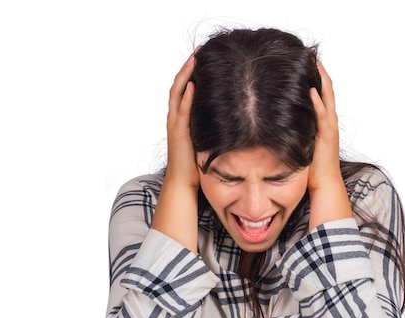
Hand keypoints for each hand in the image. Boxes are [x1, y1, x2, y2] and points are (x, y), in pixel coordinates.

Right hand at [165, 49, 199, 188]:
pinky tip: (195, 84)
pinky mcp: (178, 132)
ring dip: (186, 75)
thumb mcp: (205, 137)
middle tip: (199, 50)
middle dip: (188, 66)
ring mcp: (175, 123)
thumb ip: (211, 124)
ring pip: (178, 93)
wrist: (183, 181)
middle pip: (179, 85)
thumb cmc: (196, 162)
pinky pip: (182, 111)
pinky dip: (187, 96)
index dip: (191, 71)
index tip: (202, 56)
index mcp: (180, 117)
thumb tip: (230, 114)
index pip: (184, 88)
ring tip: (195, 59)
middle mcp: (175, 116)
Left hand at [307, 61, 352, 229]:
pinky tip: (310, 90)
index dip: (315, 78)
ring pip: (327, 98)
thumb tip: (277, 122)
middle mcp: (328, 121)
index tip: (306, 62)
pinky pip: (323, 116)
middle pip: (326, 90)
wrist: (325, 185)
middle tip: (311, 54)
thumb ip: (295, 130)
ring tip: (314, 63)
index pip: (321, 94)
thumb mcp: (302, 143)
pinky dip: (317, 102)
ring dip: (321, 80)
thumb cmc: (312, 169)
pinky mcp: (327, 137)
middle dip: (319, 72)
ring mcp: (329, 128)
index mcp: (323, 122)